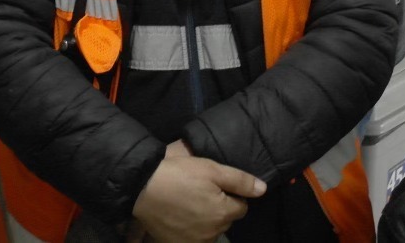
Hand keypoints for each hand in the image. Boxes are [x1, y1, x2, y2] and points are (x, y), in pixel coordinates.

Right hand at [131, 151, 265, 242]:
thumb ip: (240, 181)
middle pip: (225, 219)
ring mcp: (195, 241)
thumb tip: (263, 190)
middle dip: (218, 207)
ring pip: (210, 230)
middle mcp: (213, 232)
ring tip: (187, 201)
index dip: (230, 194)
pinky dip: (190, 229)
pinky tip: (179, 215)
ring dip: (204, 219)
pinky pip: (193, 238)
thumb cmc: (179, 174)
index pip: (241, 207)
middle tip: (199, 190)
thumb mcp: (211, 169)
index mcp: (224, 213)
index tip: (214, 184)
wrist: (141, 188)